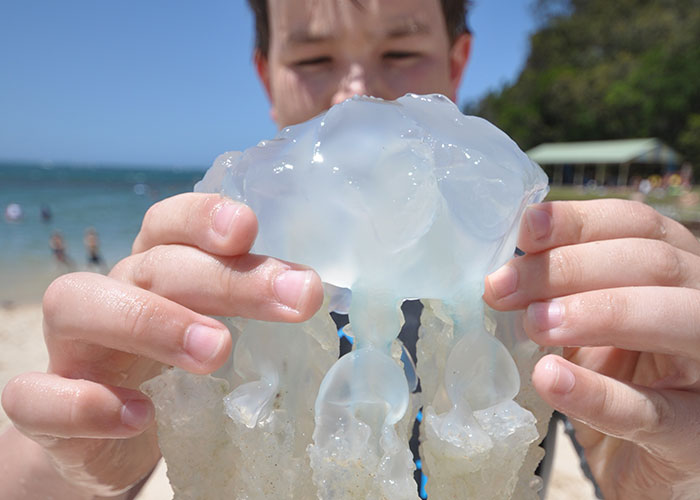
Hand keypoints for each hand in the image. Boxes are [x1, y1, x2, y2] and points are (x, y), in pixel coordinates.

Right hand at [1, 193, 322, 497]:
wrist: (108, 432)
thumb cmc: (172, 368)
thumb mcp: (212, 325)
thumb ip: (249, 303)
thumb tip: (310, 289)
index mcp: (154, 268)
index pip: (169, 222)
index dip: (203, 216)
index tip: (250, 228)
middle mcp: (109, 293)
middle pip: (153, 265)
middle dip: (224, 278)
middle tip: (291, 299)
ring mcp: (69, 346)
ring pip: (79, 304)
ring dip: (152, 322)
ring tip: (219, 351)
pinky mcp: (42, 405)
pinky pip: (37, 396)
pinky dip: (85, 403)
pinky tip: (140, 415)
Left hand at [483, 199, 699, 499]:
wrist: (637, 464)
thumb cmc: (612, 381)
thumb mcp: (583, 327)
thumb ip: (556, 294)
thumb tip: (500, 271)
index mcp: (676, 271)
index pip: (637, 224)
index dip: (580, 221)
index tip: (525, 229)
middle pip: (653, 263)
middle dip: (569, 268)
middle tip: (501, 288)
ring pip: (677, 318)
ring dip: (598, 312)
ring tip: (533, 323)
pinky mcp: (697, 436)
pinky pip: (654, 411)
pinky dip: (598, 393)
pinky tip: (550, 379)